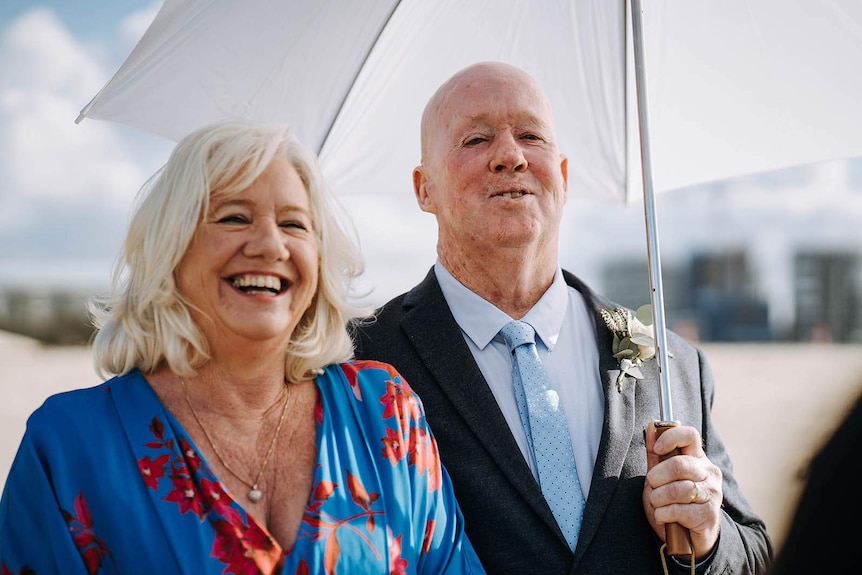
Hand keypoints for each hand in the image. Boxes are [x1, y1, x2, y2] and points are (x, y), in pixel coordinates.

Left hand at [643, 420, 721, 558]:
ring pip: (678, 489)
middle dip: (656, 477)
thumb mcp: (660, 477)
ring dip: (658, 499)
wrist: (688, 537)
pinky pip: (678, 510)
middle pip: (679, 464)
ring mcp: (712, 494)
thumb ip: (655, 453)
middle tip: (652, 485)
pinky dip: (663, 514)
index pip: (690, 435)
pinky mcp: (709, 515)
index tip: (657, 449)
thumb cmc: (673, 503)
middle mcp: (709, 473)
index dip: (670, 437)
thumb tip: (651, 423)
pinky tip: (664, 517)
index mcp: (698, 459)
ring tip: (658, 504)